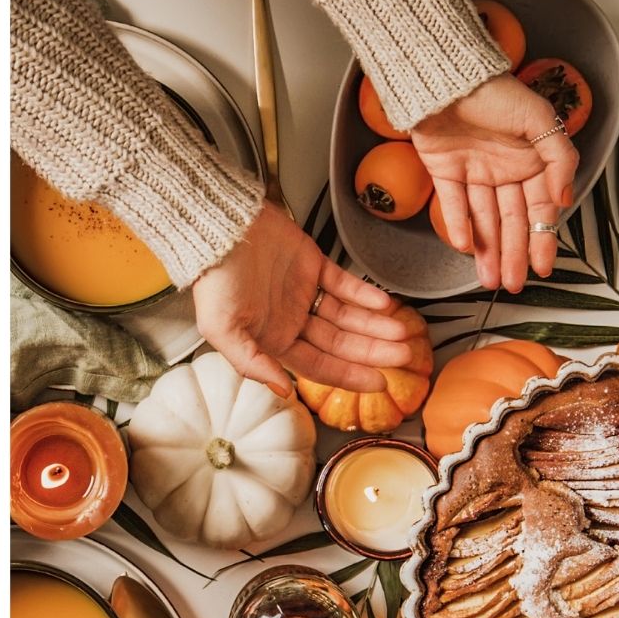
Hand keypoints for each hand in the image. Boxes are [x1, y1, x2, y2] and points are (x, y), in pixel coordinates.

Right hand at [192, 201, 413, 394]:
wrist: (218, 226)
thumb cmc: (214, 279)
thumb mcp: (222, 330)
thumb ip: (252, 364)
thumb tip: (283, 390)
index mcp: (274, 340)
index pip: (321, 366)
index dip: (350, 376)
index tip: (380, 383)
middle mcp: (292, 320)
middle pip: (342, 344)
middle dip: (373, 352)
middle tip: (404, 356)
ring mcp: (304, 293)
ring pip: (348, 316)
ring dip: (375, 326)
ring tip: (403, 332)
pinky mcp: (312, 265)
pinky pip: (345, 285)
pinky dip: (366, 294)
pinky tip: (385, 304)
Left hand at [411, 74, 579, 293]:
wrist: (445, 73)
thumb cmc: (495, 90)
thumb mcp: (539, 119)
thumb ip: (560, 159)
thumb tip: (565, 199)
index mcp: (532, 161)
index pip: (540, 210)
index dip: (542, 240)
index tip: (543, 268)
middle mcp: (505, 170)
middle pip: (512, 222)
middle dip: (513, 254)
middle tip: (513, 284)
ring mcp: (475, 172)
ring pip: (485, 219)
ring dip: (488, 250)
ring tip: (491, 279)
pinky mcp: (446, 170)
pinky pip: (453, 204)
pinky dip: (458, 225)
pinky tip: (464, 247)